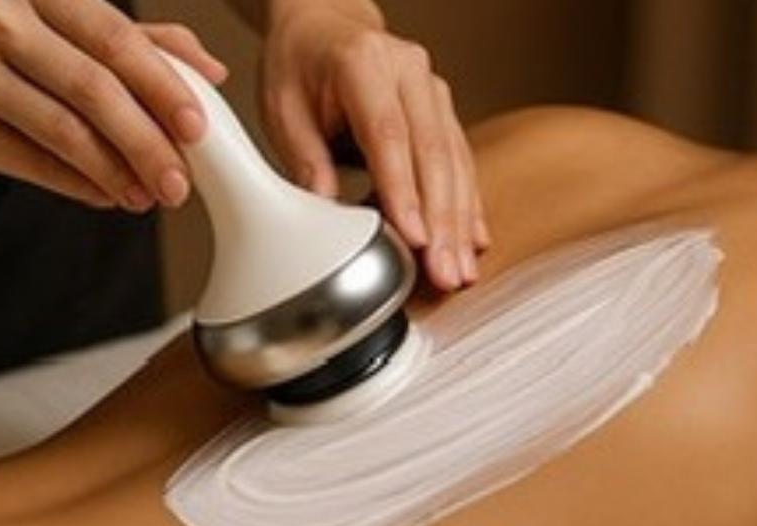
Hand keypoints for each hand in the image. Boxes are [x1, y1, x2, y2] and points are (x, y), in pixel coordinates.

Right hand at [0, 0, 226, 211]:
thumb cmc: (10, 54)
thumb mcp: (73, 33)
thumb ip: (146, 44)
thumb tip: (213, 73)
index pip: (116, 38)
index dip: (164, 86)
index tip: (198, 128)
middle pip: (94, 87)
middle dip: (147, 141)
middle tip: (180, 180)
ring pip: (66, 131)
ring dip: (119, 172)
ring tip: (151, 195)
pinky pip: (38, 163)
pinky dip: (83, 185)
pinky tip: (111, 196)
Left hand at [255, 4, 487, 289]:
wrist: (324, 25)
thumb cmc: (299, 63)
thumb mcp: (282, 106)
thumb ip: (305, 157)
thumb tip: (324, 210)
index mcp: (363, 62)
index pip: (389, 134)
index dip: (404, 190)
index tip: (414, 235)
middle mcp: (408, 71)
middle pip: (433, 152)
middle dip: (442, 220)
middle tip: (445, 270)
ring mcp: (432, 89)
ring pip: (455, 161)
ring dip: (460, 220)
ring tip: (460, 268)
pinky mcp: (443, 110)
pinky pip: (460, 160)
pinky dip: (467, 204)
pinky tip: (473, 238)